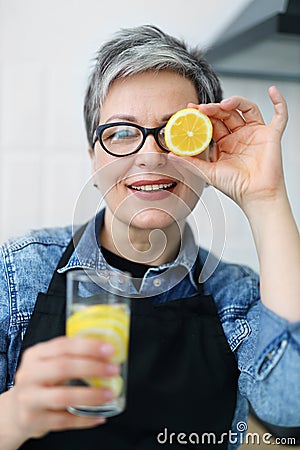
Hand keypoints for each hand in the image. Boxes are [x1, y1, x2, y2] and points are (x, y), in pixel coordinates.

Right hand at [9, 336, 118, 441]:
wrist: (15, 411)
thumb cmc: (39, 383)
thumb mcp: (48, 363)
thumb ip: (70, 355)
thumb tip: (106, 350)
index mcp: (36, 355)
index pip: (63, 345)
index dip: (89, 346)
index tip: (109, 349)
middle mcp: (29, 374)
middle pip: (63, 367)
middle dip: (93, 367)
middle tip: (113, 369)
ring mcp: (29, 398)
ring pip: (63, 396)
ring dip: (92, 395)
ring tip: (109, 394)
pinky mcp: (32, 420)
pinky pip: (64, 421)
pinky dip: (85, 419)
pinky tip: (99, 416)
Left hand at [184, 86, 287, 211]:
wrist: (255, 196)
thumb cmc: (235, 187)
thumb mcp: (208, 172)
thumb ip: (190, 162)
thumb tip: (171, 155)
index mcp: (225, 143)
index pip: (213, 122)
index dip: (202, 114)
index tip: (190, 109)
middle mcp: (240, 136)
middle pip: (227, 113)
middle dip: (214, 108)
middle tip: (202, 108)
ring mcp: (255, 133)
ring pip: (246, 108)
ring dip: (236, 102)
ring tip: (223, 104)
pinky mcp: (271, 135)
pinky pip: (280, 115)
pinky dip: (279, 102)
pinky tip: (272, 91)